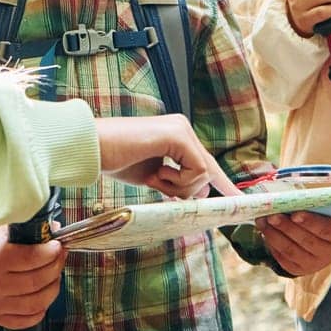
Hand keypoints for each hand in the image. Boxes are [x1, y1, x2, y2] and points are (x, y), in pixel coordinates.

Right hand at [0, 225, 65, 328]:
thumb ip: (26, 229)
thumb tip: (54, 230)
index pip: (32, 258)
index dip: (50, 252)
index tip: (58, 245)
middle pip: (37, 281)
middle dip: (55, 267)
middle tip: (59, 256)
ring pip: (36, 303)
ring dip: (53, 288)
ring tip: (54, 275)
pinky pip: (25, 320)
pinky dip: (40, 309)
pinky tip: (43, 295)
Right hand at [94, 114, 241, 199]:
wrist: (92, 149)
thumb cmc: (115, 160)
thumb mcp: (151, 175)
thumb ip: (173, 181)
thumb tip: (195, 196)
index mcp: (176, 135)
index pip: (205, 163)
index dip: (222, 184)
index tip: (239, 201)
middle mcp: (183, 129)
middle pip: (208, 170)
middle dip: (196, 191)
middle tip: (176, 196)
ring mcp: (182, 130)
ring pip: (203, 175)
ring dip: (177, 187)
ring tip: (154, 177)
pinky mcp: (178, 136)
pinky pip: (196, 172)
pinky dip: (177, 182)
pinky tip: (156, 174)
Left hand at [257, 211, 330, 275]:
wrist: (318, 243)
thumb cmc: (317, 219)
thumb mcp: (319, 211)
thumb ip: (307, 206)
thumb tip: (285, 198)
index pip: (324, 228)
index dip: (310, 221)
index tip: (295, 214)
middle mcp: (328, 252)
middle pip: (305, 240)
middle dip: (286, 227)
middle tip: (271, 216)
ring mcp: (313, 264)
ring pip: (290, 250)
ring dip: (273, 235)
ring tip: (262, 221)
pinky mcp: (298, 269)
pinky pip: (282, 258)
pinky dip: (271, 244)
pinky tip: (264, 232)